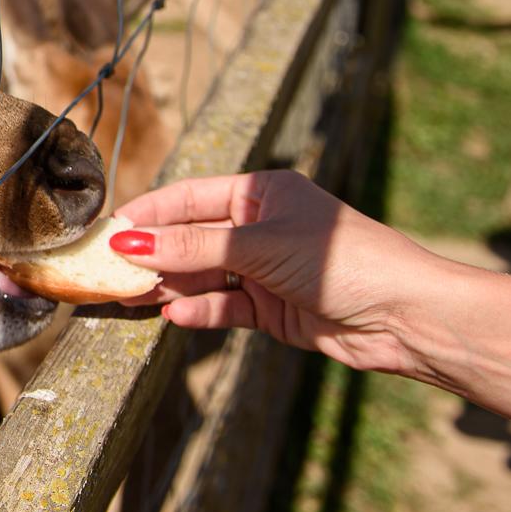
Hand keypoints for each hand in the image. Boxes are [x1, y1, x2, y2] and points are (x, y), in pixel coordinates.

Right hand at [108, 171, 448, 375]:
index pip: (189, 198)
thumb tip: (129, 243)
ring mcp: (265, 270)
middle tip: (106, 271)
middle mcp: (260, 227)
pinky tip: (173, 317)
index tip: (108, 230)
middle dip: (152, 255)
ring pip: (203, 275)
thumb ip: (191, 246)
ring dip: (169, 287)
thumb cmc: (341, 260)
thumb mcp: (258, 247)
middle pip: (191, 238)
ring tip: (127, 299)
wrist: (404, 316)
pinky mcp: (273, 309)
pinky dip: (200, 312)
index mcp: (261, 194)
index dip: (148, 213)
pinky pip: (224, 307)